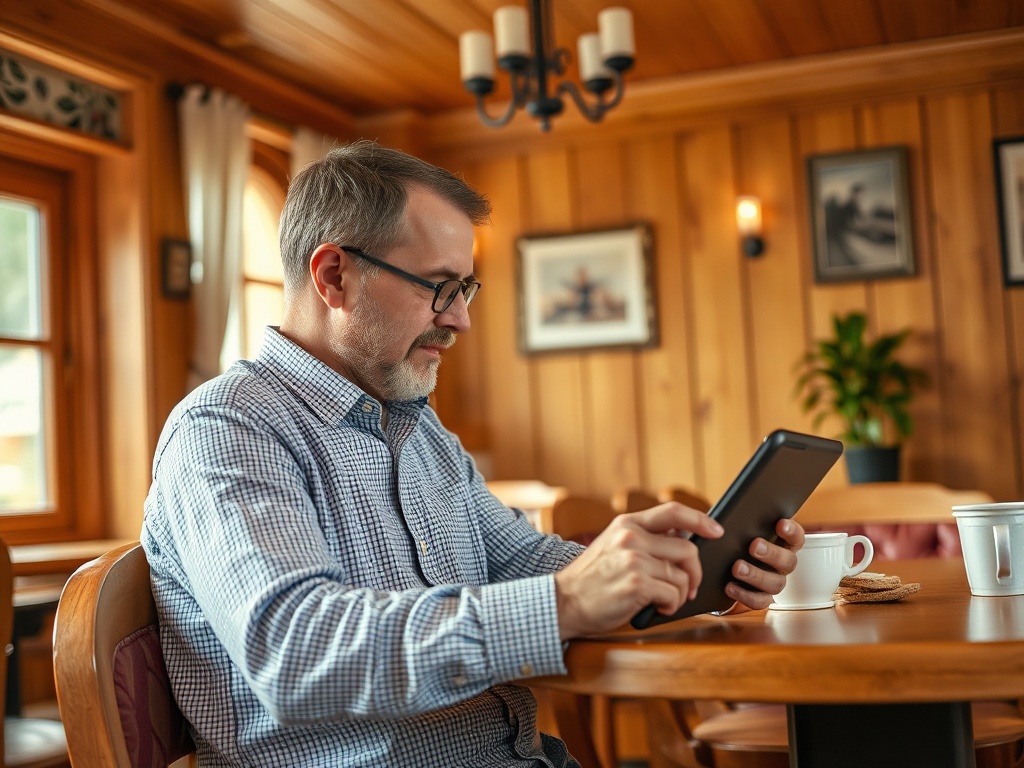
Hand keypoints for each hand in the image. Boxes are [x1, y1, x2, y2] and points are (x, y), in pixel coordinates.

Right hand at [553, 503, 723, 639]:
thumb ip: (644, 540)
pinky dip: (671, 606)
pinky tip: (656, 607)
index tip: (716, 531)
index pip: (673, 512)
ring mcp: (633, 560)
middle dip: (695, 572)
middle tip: (689, 587)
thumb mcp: (613, 546)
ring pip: (682, 576)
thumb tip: (684, 542)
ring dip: (680, 594)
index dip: (700, 520)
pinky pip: (673, 595)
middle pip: (687, 549)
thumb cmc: (591, 579)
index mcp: (627, 524)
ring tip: (664, 600)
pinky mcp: (636, 584)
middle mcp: (631, 537)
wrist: (564, 601)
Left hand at [718, 518, 804, 614]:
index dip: (791, 531)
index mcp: (782, 543)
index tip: (780, 524)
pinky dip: (745, 595)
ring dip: (756, 576)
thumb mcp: (735, 527)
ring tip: (737, 568)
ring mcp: (774, 581)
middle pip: (788, 561)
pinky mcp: (761, 597)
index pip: (796, 537)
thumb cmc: (734, 539)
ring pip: (775, 584)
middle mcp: (782, 564)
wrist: (722, 563)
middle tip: (754, 546)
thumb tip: (722, 523)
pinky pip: (759, 601)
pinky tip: (730, 586)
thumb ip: (733, 521)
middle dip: (772, 553)